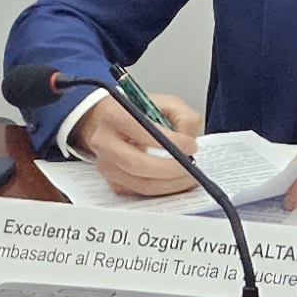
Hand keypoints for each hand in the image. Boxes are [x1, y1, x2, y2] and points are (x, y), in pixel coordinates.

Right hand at [72, 90, 203, 196]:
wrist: (112, 124)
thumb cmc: (140, 113)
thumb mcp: (166, 103)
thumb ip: (184, 118)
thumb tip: (190, 142)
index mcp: (114, 115)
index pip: (143, 132)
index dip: (171, 142)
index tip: (191, 145)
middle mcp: (104, 142)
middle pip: (137, 164)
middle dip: (170, 169)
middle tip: (191, 167)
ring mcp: (106, 165)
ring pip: (141, 184)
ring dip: (171, 184)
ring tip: (189, 177)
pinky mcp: (113, 182)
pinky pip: (141, 193)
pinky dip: (163, 191)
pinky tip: (177, 182)